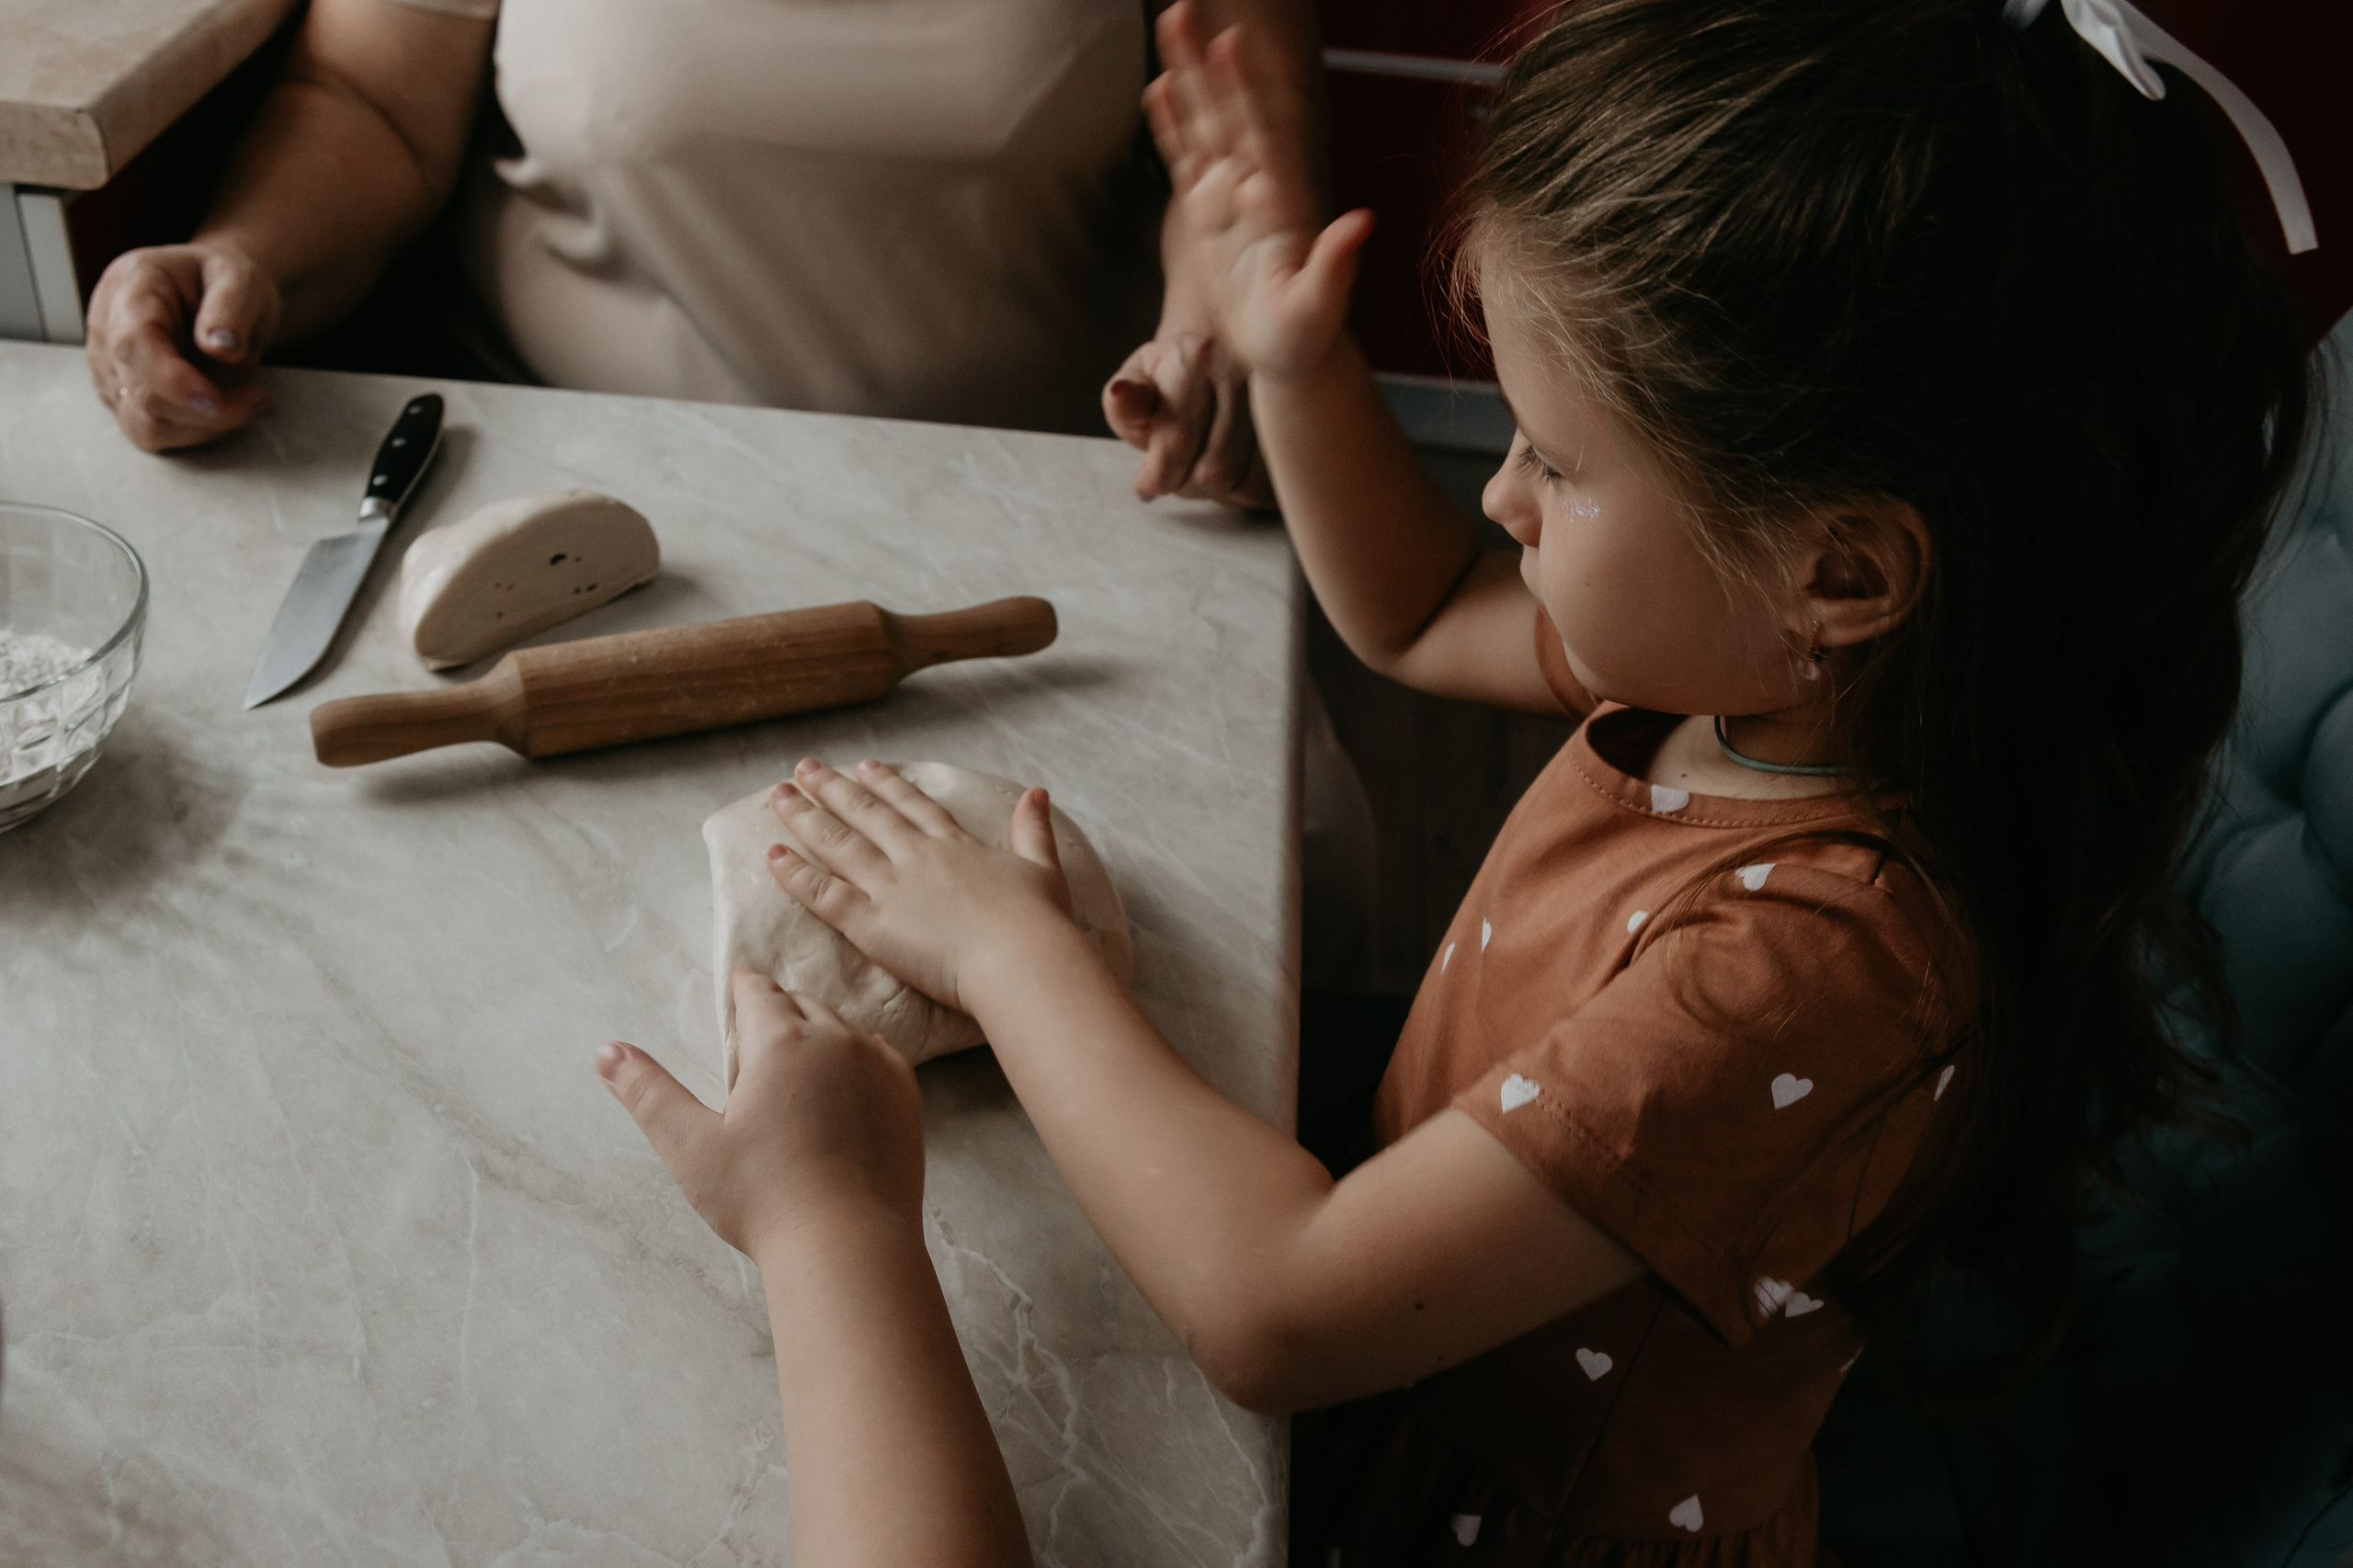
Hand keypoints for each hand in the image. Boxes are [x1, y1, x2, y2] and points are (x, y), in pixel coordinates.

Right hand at [85, 241, 280, 451]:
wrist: (217, 295)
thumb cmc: (225, 282)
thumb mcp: (241, 278)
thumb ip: (231, 306)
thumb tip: (221, 347)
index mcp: (130, 288)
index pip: (133, 344)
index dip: (172, 380)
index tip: (216, 401)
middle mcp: (107, 330)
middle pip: (143, 394)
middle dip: (210, 411)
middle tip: (262, 401)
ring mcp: (109, 368)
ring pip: (145, 425)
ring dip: (204, 428)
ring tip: (247, 403)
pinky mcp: (121, 397)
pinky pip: (153, 433)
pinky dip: (195, 432)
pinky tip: (224, 410)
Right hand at [597, 973, 925, 1257]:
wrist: (848, 1245)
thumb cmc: (763, 1198)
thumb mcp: (690, 1145)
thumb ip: (649, 1092)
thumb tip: (607, 1051)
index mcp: (781, 1041)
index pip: (759, 993)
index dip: (743, 990)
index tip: (737, 988)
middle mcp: (836, 1040)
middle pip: (802, 1005)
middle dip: (778, 1013)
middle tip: (758, 1032)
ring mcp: (878, 1066)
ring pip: (844, 1028)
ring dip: (820, 1034)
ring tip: (799, 1059)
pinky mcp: (906, 1097)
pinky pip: (879, 1057)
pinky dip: (858, 1061)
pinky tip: (845, 1084)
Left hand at [764, 758, 1075, 1014]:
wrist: (1019, 958)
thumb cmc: (1037, 922)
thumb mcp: (1042, 867)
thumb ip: (1033, 829)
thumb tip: (1037, 792)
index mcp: (955, 845)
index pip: (913, 806)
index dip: (887, 784)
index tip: (865, 766)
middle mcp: (916, 857)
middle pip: (866, 814)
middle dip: (832, 788)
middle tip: (804, 767)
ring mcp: (890, 887)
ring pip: (837, 843)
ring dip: (804, 816)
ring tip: (777, 794)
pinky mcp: (871, 924)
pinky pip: (824, 893)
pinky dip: (795, 874)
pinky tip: (772, 855)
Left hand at [1103, 331, 1273, 505]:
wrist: (1228, 349)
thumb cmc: (1175, 376)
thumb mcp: (1139, 381)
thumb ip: (1125, 400)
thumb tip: (1121, 395)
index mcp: (1195, 356)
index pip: (1177, 440)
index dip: (1158, 476)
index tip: (1147, 483)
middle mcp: (1245, 368)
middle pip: (1215, 469)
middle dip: (1186, 485)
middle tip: (1175, 477)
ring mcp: (1283, 396)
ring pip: (1247, 484)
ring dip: (1220, 494)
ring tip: (1202, 473)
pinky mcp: (1305, 423)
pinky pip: (1275, 484)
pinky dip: (1250, 493)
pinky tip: (1232, 475)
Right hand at [1144, 3, 1372, 383]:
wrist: (1291, 352)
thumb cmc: (1305, 337)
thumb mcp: (1320, 306)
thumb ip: (1337, 263)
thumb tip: (1363, 222)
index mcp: (1280, 200)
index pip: (1260, 131)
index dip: (1245, 88)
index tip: (1233, 43)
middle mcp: (1254, 188)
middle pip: (1224, 111)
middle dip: (1204, 62)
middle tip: (1184, 9)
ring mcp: (1229, 198)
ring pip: (1202, 124)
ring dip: (1186, 77)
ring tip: (1170, 25)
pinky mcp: (1206, 216)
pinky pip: (1185, 161)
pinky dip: (1171, 126)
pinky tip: (1158, 89)